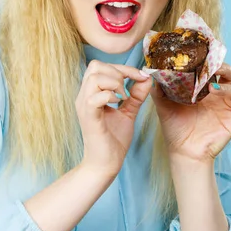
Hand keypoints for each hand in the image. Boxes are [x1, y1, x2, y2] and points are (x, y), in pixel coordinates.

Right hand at [76, 60, 151, 176]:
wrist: (105, 164)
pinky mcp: (89, 119)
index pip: (101, 66)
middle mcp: (84, 97)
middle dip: (118, 71)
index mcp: (91, 93)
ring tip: (123, 97)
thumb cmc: (113, 140)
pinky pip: (94, 98)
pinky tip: (118, 104)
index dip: (123, 67)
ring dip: (114, 83)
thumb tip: (147, 78)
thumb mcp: (128, 112)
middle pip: (95, 66)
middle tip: (129, 89)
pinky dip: (109, 96)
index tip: (141, 76)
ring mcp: (85, 107)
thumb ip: (136, 95)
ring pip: (94, 78)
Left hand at [151, 63, 230, 163]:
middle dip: (223, 67)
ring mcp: (227, 107)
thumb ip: (159, 88)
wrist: (183, 152)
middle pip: (228, 74)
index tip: (202, 54)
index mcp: (203, 88)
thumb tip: (152, 71)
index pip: (211, 68)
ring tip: (212, 88)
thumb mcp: (163, 105)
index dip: (209, 60)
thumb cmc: (175, 128)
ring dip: (227, 86)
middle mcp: (217, 95)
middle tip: (212, 67)